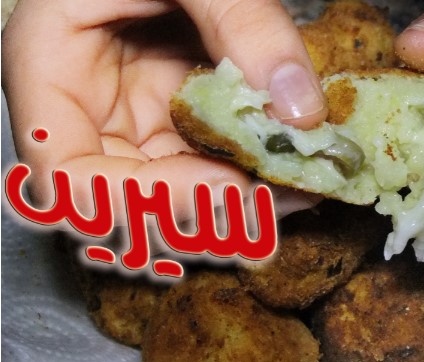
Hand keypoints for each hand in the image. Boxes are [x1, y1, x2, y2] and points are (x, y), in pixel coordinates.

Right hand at [2, 0, 324, 223]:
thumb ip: (241, 21)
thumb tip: (299, 111)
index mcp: (52, 73)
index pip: (68, 176)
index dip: (142, 198)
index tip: (224, 183)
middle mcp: (94, 115)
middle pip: (133, 204)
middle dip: (211, 212)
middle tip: (286, 196)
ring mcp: (142, 124)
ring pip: (183, 198)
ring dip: (245, 206)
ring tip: (305, 185)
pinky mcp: (186, 123)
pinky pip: (217, 169)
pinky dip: (259, 179)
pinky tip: (300, 171)